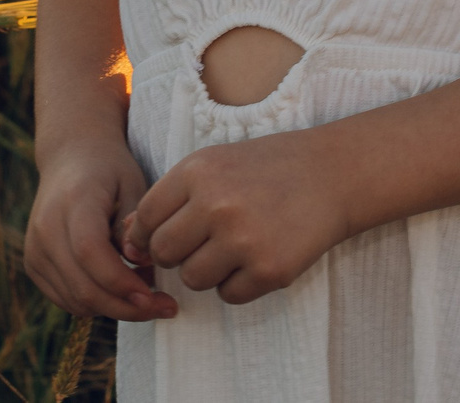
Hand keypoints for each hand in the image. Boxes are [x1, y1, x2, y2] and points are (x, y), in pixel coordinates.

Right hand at [24, 140, 179, 321]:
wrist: (69, 156)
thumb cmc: (110, 169)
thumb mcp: (133, 185)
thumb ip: (135, 227)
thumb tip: (140, 266)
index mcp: (73, 201)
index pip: (90, 253)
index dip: (122, 282)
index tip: (156, 297)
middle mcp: (46, 227)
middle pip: (82, 286)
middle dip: (126, 307)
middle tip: (165, 308)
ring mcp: (34, 249)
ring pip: (75, 301)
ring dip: (115, 308)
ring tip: (148, 294)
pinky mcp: (33, 264)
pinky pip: (66, 300)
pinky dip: (97, 304)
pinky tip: (122, 290)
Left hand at [124, 129, 354, 304]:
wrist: (333, 173)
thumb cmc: (267, 168)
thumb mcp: (214, 165)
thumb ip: (170, 198)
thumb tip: (126, 238)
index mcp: (197, 171)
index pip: (145, 219)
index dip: (148, 235)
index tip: (165, 236)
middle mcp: (216, 204)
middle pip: (164, 253)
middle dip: (176, 255)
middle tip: (203, 242)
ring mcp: (243, 239)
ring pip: (193, 279)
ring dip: (207, 271)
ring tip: (233, 248)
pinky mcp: (269, 269)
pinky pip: (230, 295)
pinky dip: (238, 284)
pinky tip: (257, 258)